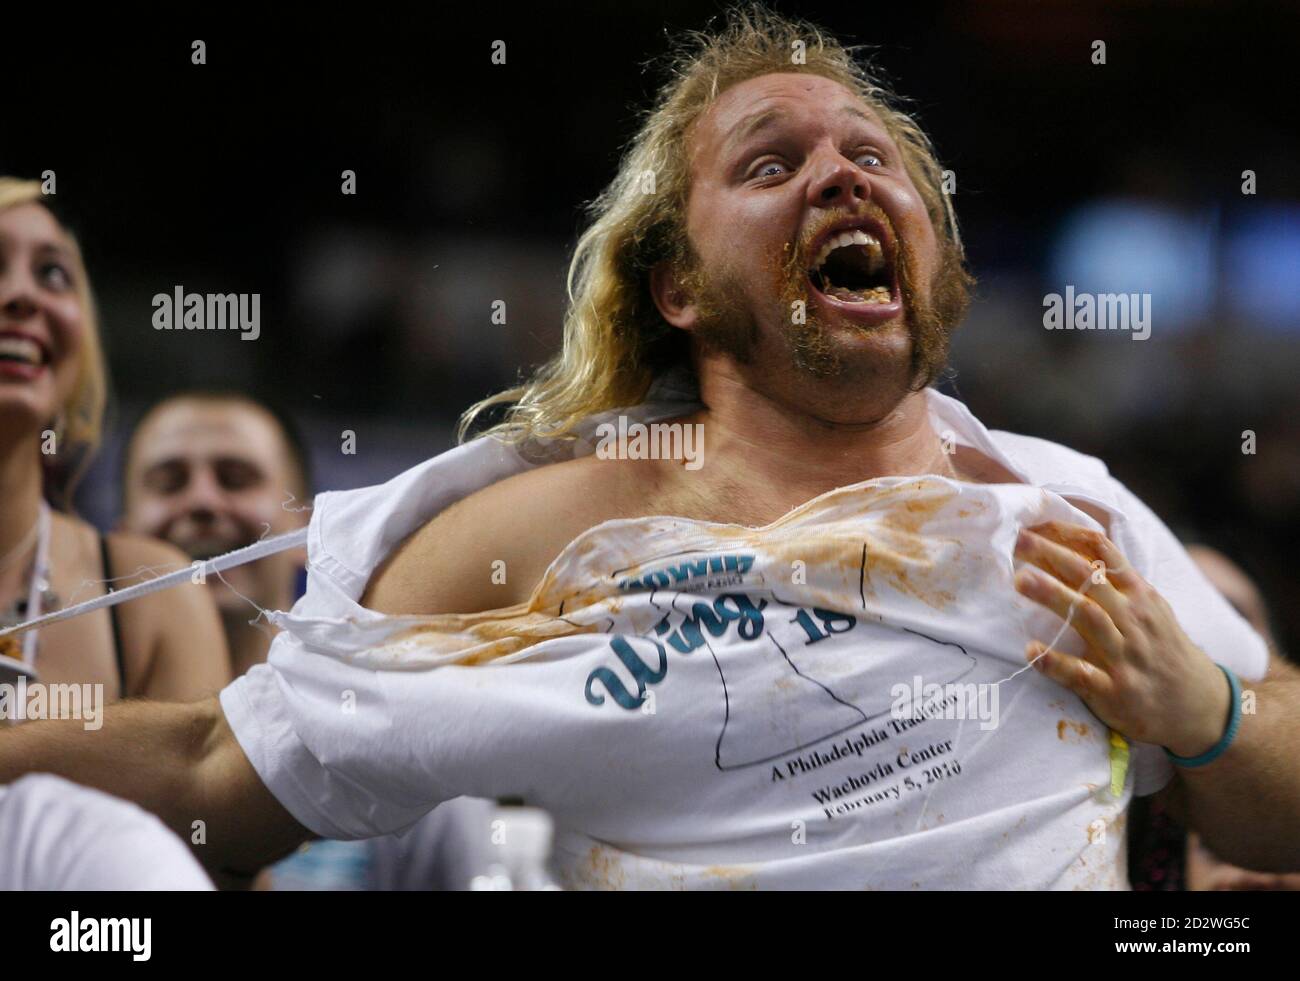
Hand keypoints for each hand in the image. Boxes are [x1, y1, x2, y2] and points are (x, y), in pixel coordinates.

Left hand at [1013, 521, 1230, 757]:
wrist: (1199, 705)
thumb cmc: (1161, 647)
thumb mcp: (1149, 606)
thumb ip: (1115, 579)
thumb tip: (1070, 543)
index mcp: (1138, 594)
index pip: (1102, 552)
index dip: (1066, 534)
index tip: (1033, 522)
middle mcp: (1133, 619)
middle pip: (1089, 578)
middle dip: (1051, 555)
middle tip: (1016, 540)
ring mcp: (1124, 655)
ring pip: (1088, 618)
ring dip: (1053, 596)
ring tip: (1019, 580)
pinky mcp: (1114, 691)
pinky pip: (1082, 675)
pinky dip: (1056, 663)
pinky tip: (1031, 652)